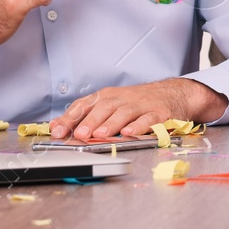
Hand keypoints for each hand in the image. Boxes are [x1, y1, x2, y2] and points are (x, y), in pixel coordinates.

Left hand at [50, 78, 227, 139]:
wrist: (173, 94)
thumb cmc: (136, 103)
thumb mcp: (110, 105)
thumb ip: (84, 116)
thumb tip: (55, 127)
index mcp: (107, 97)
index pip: (84, 105)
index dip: (70, 118)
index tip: (57, 131)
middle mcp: (122, 99)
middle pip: (104, 107)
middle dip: (90, 121)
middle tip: (80, 134)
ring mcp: (141, 105)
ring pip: (124, 112)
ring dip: (111, 124)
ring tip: (100, 135)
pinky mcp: (159, 113)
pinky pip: (148, 119)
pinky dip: (138, 126)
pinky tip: (129, 133)